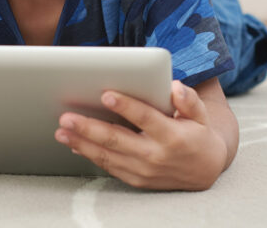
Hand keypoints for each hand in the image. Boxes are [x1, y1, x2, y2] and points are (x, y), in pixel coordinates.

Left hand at [54, 80, 229, 190]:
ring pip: (107, 156)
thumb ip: (189, 100)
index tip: (105, 94)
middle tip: (67, 117)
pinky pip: (109, 167)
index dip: (126, 106)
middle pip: (117, 140)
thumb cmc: (197, 134)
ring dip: (81, 142)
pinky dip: (89, 155)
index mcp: (173, 136)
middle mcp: (156, 155)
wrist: (205, 171)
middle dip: (89, 127)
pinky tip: (74, 144)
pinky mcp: (136, 179)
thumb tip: (174, 87)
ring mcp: (144, 171)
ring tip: (62, 130)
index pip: (145, 118)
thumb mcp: (201, 115)